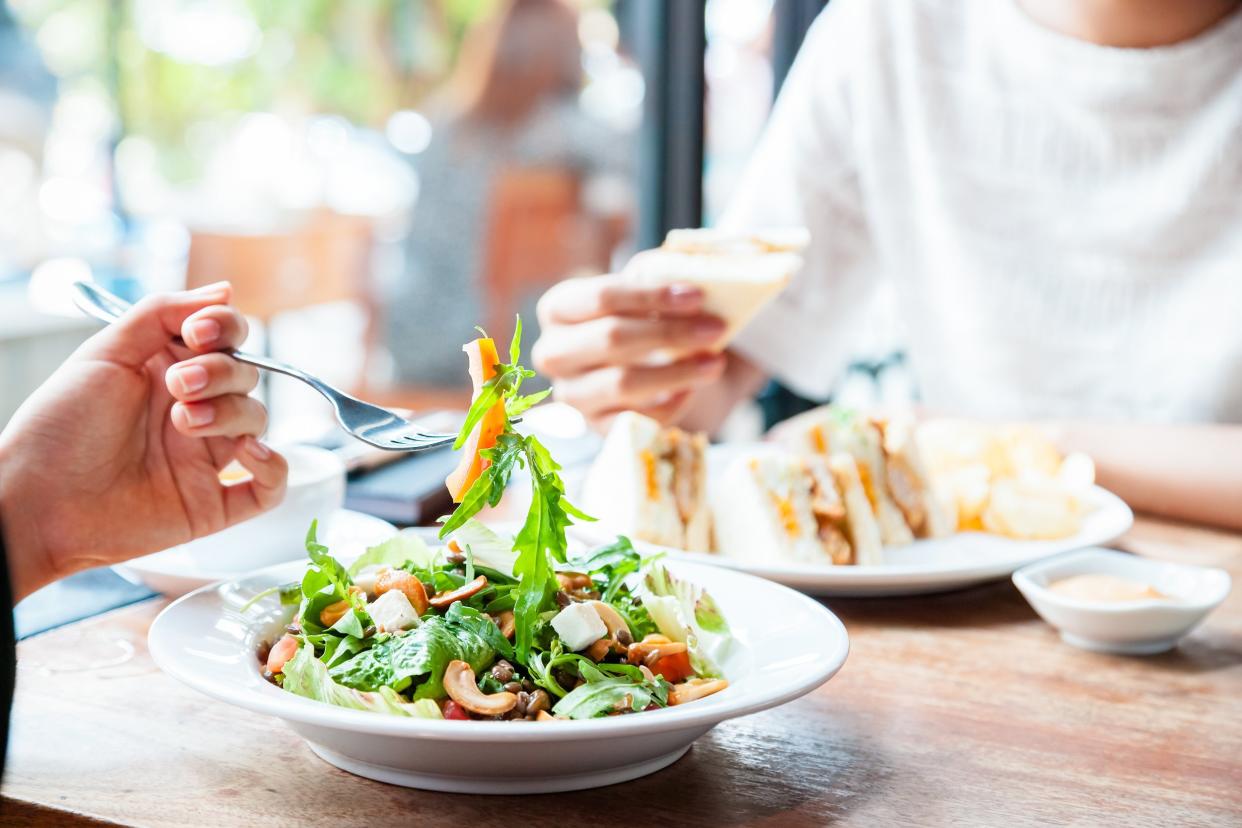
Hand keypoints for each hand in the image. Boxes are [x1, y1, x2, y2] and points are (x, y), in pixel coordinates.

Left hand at [0, 283, 287, 600]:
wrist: (36, 501)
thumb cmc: (58, 429)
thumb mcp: (104, 354)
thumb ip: (161, 314)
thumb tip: (225, 291)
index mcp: (169, 370)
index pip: (227, 337)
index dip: (225, 328)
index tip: (196, 333)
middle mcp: (193, 410)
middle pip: (246, 375)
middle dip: (220, 373)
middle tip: (177, 387)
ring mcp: (206, 457)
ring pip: (257, 421)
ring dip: (232, 413)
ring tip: (186, 422)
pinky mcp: (213, 503)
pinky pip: (269, 487)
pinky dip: (275, 467)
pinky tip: (252, 453)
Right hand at [532, 272, 727, 430]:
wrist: (639, 362)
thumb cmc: (639, 316)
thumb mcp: (644, 288)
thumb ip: (658, 276)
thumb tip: (692, 280)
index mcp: (557, 308)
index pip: (602, 297)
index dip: (652, 296)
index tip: (697, 296)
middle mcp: (553, 352)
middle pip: (611, 339)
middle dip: (669, 333)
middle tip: (716, 329)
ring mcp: (571, 394)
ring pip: (623, 383)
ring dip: (677, 372)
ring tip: (715, 362)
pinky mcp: (594, 426)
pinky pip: (634, 420)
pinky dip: (669, 406)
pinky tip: (691, 388)